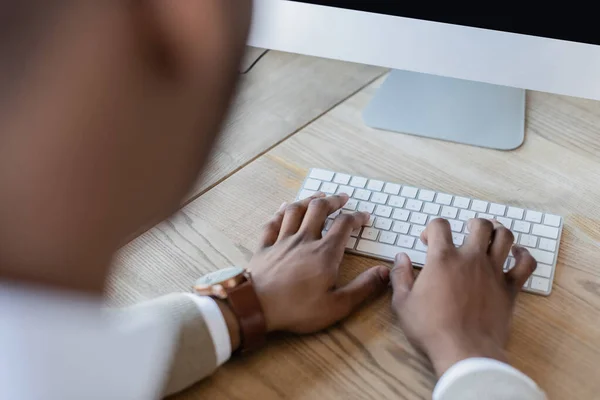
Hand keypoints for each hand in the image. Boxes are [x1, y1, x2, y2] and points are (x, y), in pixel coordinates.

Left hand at [248, 193, 389, 333]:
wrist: (256, 307)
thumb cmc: (297, 309)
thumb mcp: (337, 305)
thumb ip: (363, 287)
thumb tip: (384, 272)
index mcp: (324, 253)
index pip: (344, 225)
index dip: (356, 217)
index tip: (364, 216)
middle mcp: (304, 240)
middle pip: (319, 210)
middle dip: (333, 201)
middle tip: (342, 198)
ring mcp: (282, 241)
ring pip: (296, 211)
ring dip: (308, 200)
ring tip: (318, 197)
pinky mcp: (264, 247)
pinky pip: (272, 223)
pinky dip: (280, 212)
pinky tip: (284, 208)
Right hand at [390, 218, 536, 376]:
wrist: (464, 351)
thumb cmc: (431, 329)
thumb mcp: (402, 303)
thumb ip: (400, 276)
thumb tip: (401, 258)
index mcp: (442, 259)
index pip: (440, 225)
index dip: (432, 229)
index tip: (428, 241)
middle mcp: (470, 259)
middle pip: (479, 225)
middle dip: (470, 224)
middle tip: (465, 232)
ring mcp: (493, 272)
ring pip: (504, 237)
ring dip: (498, 231)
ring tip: (491, 236)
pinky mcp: (510, 288)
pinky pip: (526, 264)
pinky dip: (524, 255)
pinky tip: (517, 254)